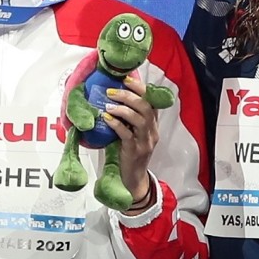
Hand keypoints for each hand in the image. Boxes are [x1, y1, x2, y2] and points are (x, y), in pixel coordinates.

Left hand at [103, 75, 158, 201]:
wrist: (133, 179)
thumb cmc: (128, 153)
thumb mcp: (131, 133)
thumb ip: (126, 119)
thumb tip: (109, 99)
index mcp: (152, 124)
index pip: (151, 101)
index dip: (141, 88)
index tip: (126, 79)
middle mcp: (152, 131)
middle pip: (146, 107)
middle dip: (129, 95)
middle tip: (111, 91)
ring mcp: (145, 141)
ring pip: (140, 119)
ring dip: (123, 108)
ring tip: (108, 104)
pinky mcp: (135, 151)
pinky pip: (127, 134)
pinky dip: (116, 124)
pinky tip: (106, 118)